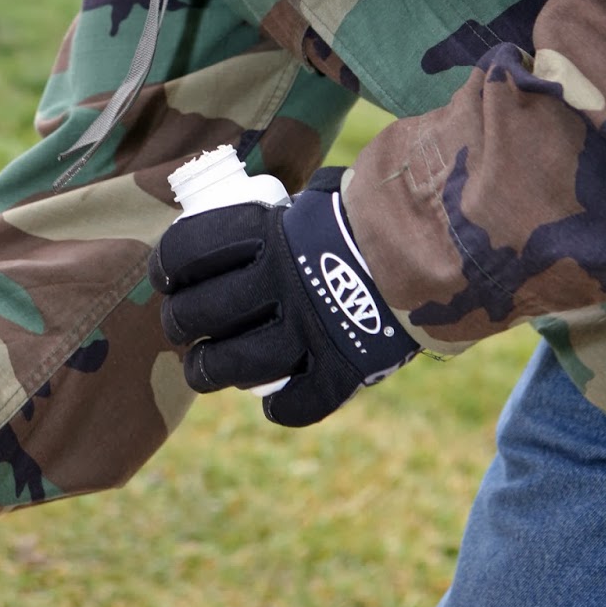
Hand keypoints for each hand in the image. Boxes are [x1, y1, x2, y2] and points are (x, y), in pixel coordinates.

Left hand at [148, 167, 419, 426]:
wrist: (439, 244)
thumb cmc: (371, 214)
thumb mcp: (316, 197)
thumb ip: (283, 214)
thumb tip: (253, 208)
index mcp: (267, 233)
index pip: (189, 249)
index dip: (167, 265)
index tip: (166, 277)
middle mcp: (278, 283)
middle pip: (199, 313)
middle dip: (179, 324)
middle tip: (182, 327)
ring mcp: (308, 330)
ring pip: (233, 365)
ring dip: (208, 372)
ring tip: (205, 371)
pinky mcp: (341, 368)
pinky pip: (298, 404)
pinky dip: (281, 409)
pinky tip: (273, 404)